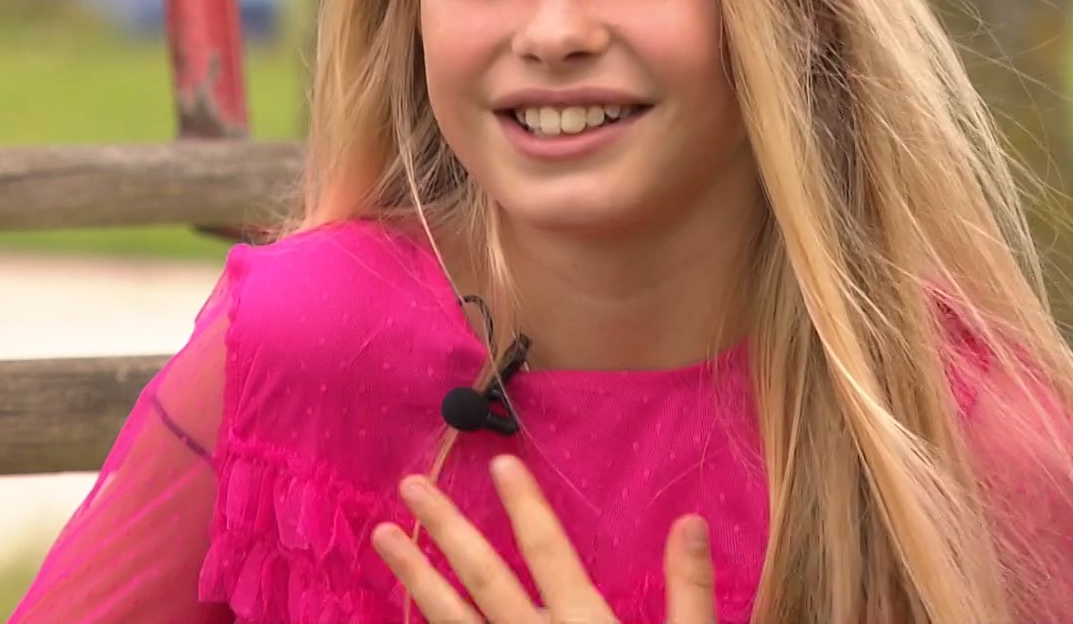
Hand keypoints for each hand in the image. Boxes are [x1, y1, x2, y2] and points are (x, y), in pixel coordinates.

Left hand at [370, 454, 717, 622]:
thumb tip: (689, 519)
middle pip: (486, 580)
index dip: (526, 507)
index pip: (552, 555)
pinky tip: (404, 614)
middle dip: (446, 531)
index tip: (499, 463)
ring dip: (416, 578)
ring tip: (382, 537)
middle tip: (410, 486)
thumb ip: (689, 591)